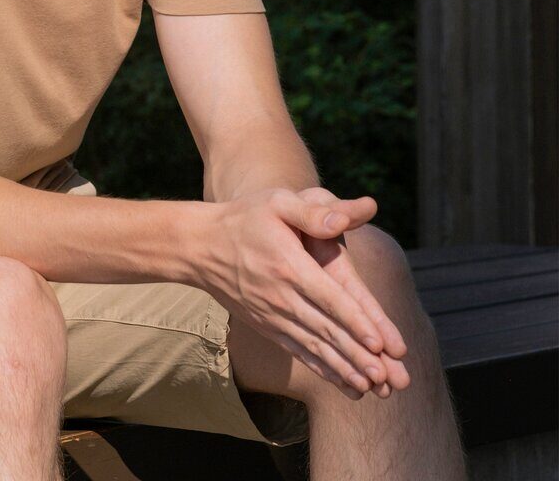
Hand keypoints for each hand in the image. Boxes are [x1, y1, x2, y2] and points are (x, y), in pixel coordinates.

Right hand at [201, 187, 404, 399]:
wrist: (200, 246)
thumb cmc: (244, 218)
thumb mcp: (276, 202)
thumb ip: (312, 212)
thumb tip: (345, 218)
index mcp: (290, 265)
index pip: (330, 298)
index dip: (356, 321)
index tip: (381, 343)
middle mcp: (281, 296)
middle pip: (327, 329)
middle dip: (359, 355)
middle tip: (389, 377)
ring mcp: (272, 315)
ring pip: (314, 346)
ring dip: (344, 368)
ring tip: (372, 387)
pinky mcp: (267, 326)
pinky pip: (298, 351)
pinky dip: (322, 368)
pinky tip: (344, 383)